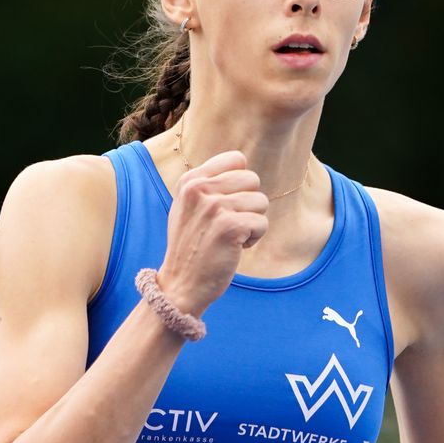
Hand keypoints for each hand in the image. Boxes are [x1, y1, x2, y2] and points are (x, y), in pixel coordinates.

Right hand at [157, 148, 267, 315]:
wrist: (181, 283)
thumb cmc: (191, 245)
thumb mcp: (188, 206)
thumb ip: (209, 183)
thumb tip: (242, 164)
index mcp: (190, 180)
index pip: (236, 159)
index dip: (241, 183)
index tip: (227, 203)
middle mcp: (199, 189)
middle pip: (252, 179)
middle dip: (248, 204)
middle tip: (229, 224)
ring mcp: (214, 207)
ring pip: (261, 201)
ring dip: (252, 222)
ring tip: (230, 236)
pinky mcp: (229, 226)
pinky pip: (262, 222)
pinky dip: (254, 238)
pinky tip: (235, 247)